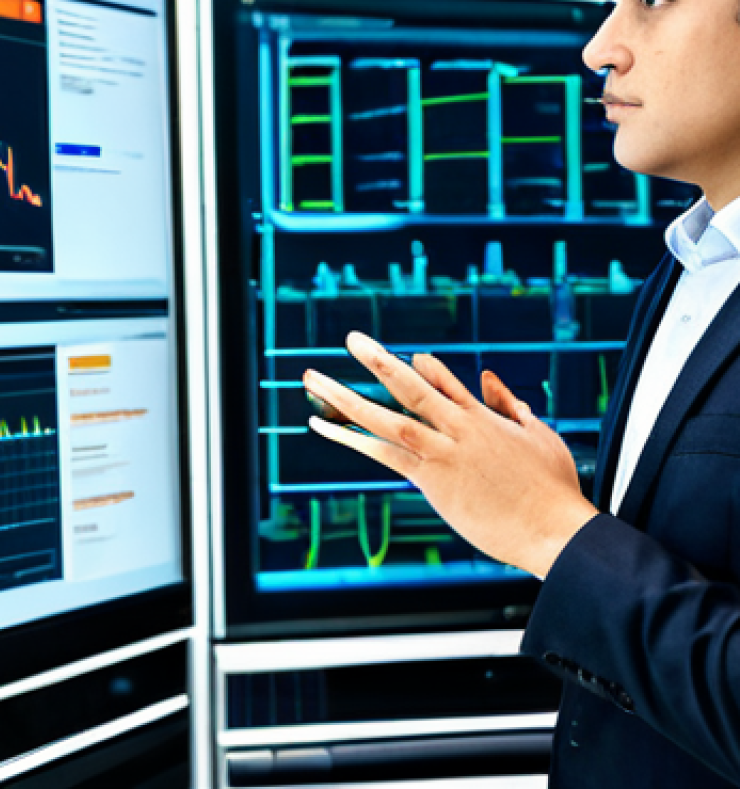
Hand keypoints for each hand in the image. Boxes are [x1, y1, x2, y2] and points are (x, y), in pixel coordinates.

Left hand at [303, 331, 597, 578]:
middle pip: (410, 388)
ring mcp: (442, 452)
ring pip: (386, 417)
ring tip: (313, 378)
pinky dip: (350, 437)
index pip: (446, 384)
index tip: (409, 357)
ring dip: (345, 396)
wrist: (556, 529)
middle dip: (378, 361)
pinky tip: (320, 424)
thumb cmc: (554, 489)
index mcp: (484, 418)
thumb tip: (491, 379)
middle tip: (352, 339)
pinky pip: (382, 453)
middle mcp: (458, 428)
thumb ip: (511, 407)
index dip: (426, 369)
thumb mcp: (540, 437)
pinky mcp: (432, 480)